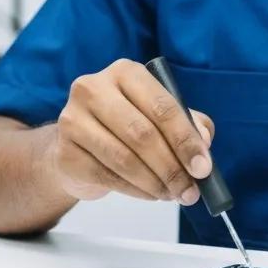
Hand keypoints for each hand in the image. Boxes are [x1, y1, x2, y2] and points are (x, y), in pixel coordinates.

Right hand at [49, 59, 214, 204]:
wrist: (77, 146)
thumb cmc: (125, 126)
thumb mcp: (159, 116)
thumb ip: (188, 123)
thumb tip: (204, 142)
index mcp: (125, 72)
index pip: (162, 106)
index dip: (186, 139)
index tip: (203, 168)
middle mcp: (94, 89)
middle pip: (142, 133)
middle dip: (172, 167)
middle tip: (190, 190)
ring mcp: (73, 120)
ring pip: (124, 158)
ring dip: (156, 183)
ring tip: (173, 194)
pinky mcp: (64, 152)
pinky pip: (108, 177)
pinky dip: (136, 191)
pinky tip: (151, 194)